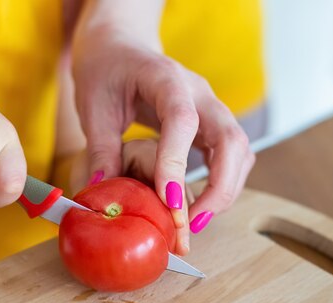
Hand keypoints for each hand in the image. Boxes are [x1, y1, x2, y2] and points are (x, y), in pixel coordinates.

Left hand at [72, 25, 254, 252]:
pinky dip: (224, 183)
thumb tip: (102, 195)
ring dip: (225, 190)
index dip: (178, 164)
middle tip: (190, 224)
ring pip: (240, 150)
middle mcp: (199, 92)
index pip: (182, 121)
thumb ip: (100, 149)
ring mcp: (211, 107)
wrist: (121, 47)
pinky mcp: (211, 124)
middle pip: (231, 138)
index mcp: (166, 78)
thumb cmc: (105, 70)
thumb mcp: (93, 106)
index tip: (169, 203)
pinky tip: (199, 205)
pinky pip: (232, 155)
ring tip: (194, 222)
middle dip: (219, 187)